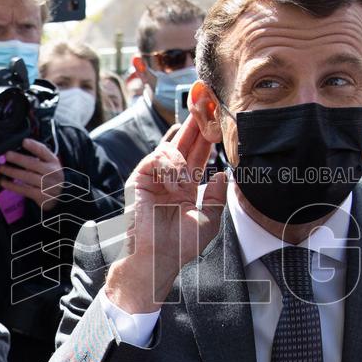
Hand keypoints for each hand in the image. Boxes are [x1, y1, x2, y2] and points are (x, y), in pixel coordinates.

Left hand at [0, 139, 63, 211]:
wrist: (61, 195)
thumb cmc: (51, 176)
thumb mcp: (50, 163)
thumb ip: (39, 155)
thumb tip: (18, 148)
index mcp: (53, 161)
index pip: (44, 151)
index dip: (34, 146)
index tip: (24, 141)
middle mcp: (51, 172)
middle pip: (33, 164)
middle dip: (19, 159)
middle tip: (7, 155)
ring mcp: (46, 185)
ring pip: (27, 177)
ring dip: (12, 172)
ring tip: (1, 168)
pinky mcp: (41, 196)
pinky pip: (24, 190)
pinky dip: (12, 186)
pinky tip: (3, 182)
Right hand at [104, 115, 227, 313]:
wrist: (158, 260)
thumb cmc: (180, 246)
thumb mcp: (209, 221)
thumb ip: (216, 196)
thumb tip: (222, 172)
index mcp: (185, 186)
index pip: (198, 154)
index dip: (207, 136)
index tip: (218, 117)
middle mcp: (169, 178)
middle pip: (183, 142)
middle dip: (194, 123)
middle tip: (204, 102)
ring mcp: (153, 178)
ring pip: (169, 148)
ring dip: (183, 161)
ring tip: (187, 183)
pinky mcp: (138, 179)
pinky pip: (155, 158)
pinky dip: (170, 167)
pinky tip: (176, 183)